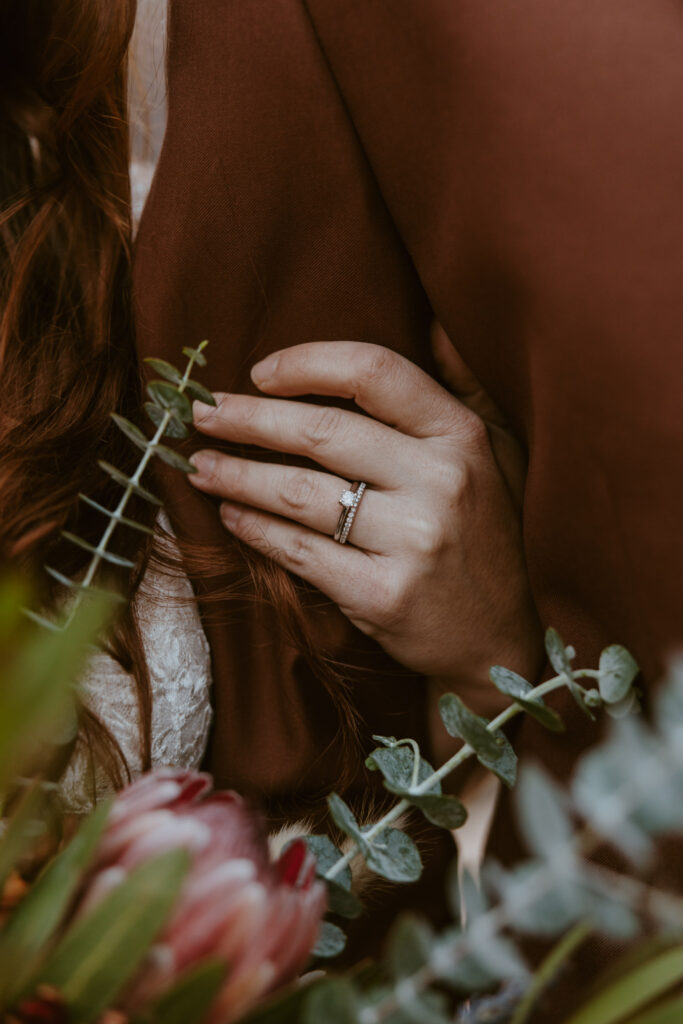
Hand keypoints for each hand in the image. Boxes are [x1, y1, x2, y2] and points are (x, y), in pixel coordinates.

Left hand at [189, 342, 540, 683]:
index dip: (307, 364)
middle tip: (203, 415)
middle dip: (248, 419)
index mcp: (463, 435)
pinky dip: (255, 530)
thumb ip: (463, 386)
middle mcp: (441, 481)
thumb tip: (429, 318)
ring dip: (236, 476)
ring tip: (200, 467)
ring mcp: (413, 542)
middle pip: (322, 433)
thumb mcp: (500, 452)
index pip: (375, 373)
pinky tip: (231, 517)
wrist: (502, 639)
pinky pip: (300, 552)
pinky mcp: (383, 596)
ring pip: (299, 493)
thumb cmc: (491, 535)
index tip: (260, 372)